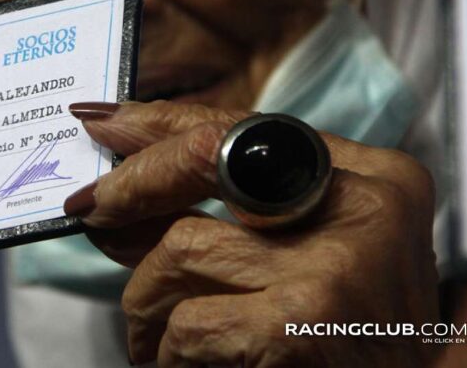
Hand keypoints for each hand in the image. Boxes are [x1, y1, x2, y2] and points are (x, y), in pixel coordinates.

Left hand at [65, 100, 438, 366]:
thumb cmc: (343, 341)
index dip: (164, 123)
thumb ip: (237, 210)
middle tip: (87, 210)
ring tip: (158, 334)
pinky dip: (167, 350)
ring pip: (181, 248)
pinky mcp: (303, 326)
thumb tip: (124, 175)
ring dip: (148, 299)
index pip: (248, 127)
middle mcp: (370, 208)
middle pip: (211, 159)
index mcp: (379, 178)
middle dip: (134, 185)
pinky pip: (187, 322)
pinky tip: (179, 363)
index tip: (104, 122)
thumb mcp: (311, 256)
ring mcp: (338, 265)